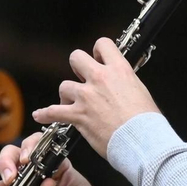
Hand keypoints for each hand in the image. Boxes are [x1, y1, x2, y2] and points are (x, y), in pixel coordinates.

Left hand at [31, 37, 158, 156]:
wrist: (142, 140)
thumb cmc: (146, 121)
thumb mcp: (140, 91)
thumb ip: (125, 83)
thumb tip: (120, 85)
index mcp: (119, 70)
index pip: (103, 45)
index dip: (98, 51)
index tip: (98, 60)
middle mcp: (100, 78)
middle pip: (76, 58)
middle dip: (77, 68)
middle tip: (82, 80)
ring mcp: (86, 96)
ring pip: (64, 85)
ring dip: (67, 95)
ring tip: (72, 105)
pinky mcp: (78, 115)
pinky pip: (53, 112)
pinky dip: (45, 114)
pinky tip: (40, 115)